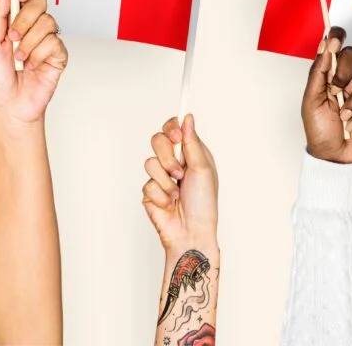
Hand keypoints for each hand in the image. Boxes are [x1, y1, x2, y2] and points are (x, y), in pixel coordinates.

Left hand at [0, 0, 67, 124]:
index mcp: (15, 21)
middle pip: (39, 2)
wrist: (9, 105)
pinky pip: (54, 42)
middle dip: (24, 18)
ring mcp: (47, 40)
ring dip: (29, 42)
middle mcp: (33, 27)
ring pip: (47, 22)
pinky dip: (38, 55)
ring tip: (20, 58)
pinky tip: (32, 66)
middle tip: (13, 36)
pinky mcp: (58, 54)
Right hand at [142, 114, 217, 253]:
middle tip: (179, 172)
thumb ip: (192, 142)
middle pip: (157, 140)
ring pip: (149, 163)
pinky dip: (161, 195)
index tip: (176, 137)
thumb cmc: (203, 204)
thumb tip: (188, 118)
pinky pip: (148, 184)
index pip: (174, 129)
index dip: (171, 128)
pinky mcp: (149, 191)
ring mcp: (160, 176)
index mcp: (190, 154)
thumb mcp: (203, 169)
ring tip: (176, 193)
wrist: (191, 233)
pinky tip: (169, 204)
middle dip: (167, 158)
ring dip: (166, 181)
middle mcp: (174, 162)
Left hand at [302, 27, 351, 162]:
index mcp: (326, 73)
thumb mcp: (311, 100)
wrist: (333, 154)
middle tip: (335, 90)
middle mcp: (344, 77)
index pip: (333, 46)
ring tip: (343, 114)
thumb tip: (324, 47)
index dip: (336, 37)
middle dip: (344, 72)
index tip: (334, 38)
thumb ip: (318, 73)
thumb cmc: (318, 129)